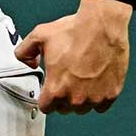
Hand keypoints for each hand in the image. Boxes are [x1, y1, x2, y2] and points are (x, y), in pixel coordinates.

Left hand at [13, 0, 131, 113]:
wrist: (101, 27)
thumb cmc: (74, 31)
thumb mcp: (38, 37)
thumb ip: (24, 52)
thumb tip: (29, 62)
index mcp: (56, 88)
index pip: (45, 107)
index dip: (45, 97)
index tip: (48, 90)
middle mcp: (75, 98)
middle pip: (64, 109)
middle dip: (61, 97)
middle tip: (64, 79)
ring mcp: (94, 98)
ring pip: (82, 108)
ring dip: (79, 98)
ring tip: (79, 79)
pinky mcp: (111, 94)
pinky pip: (101, 105)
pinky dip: (97, 96)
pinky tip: (94, 82)